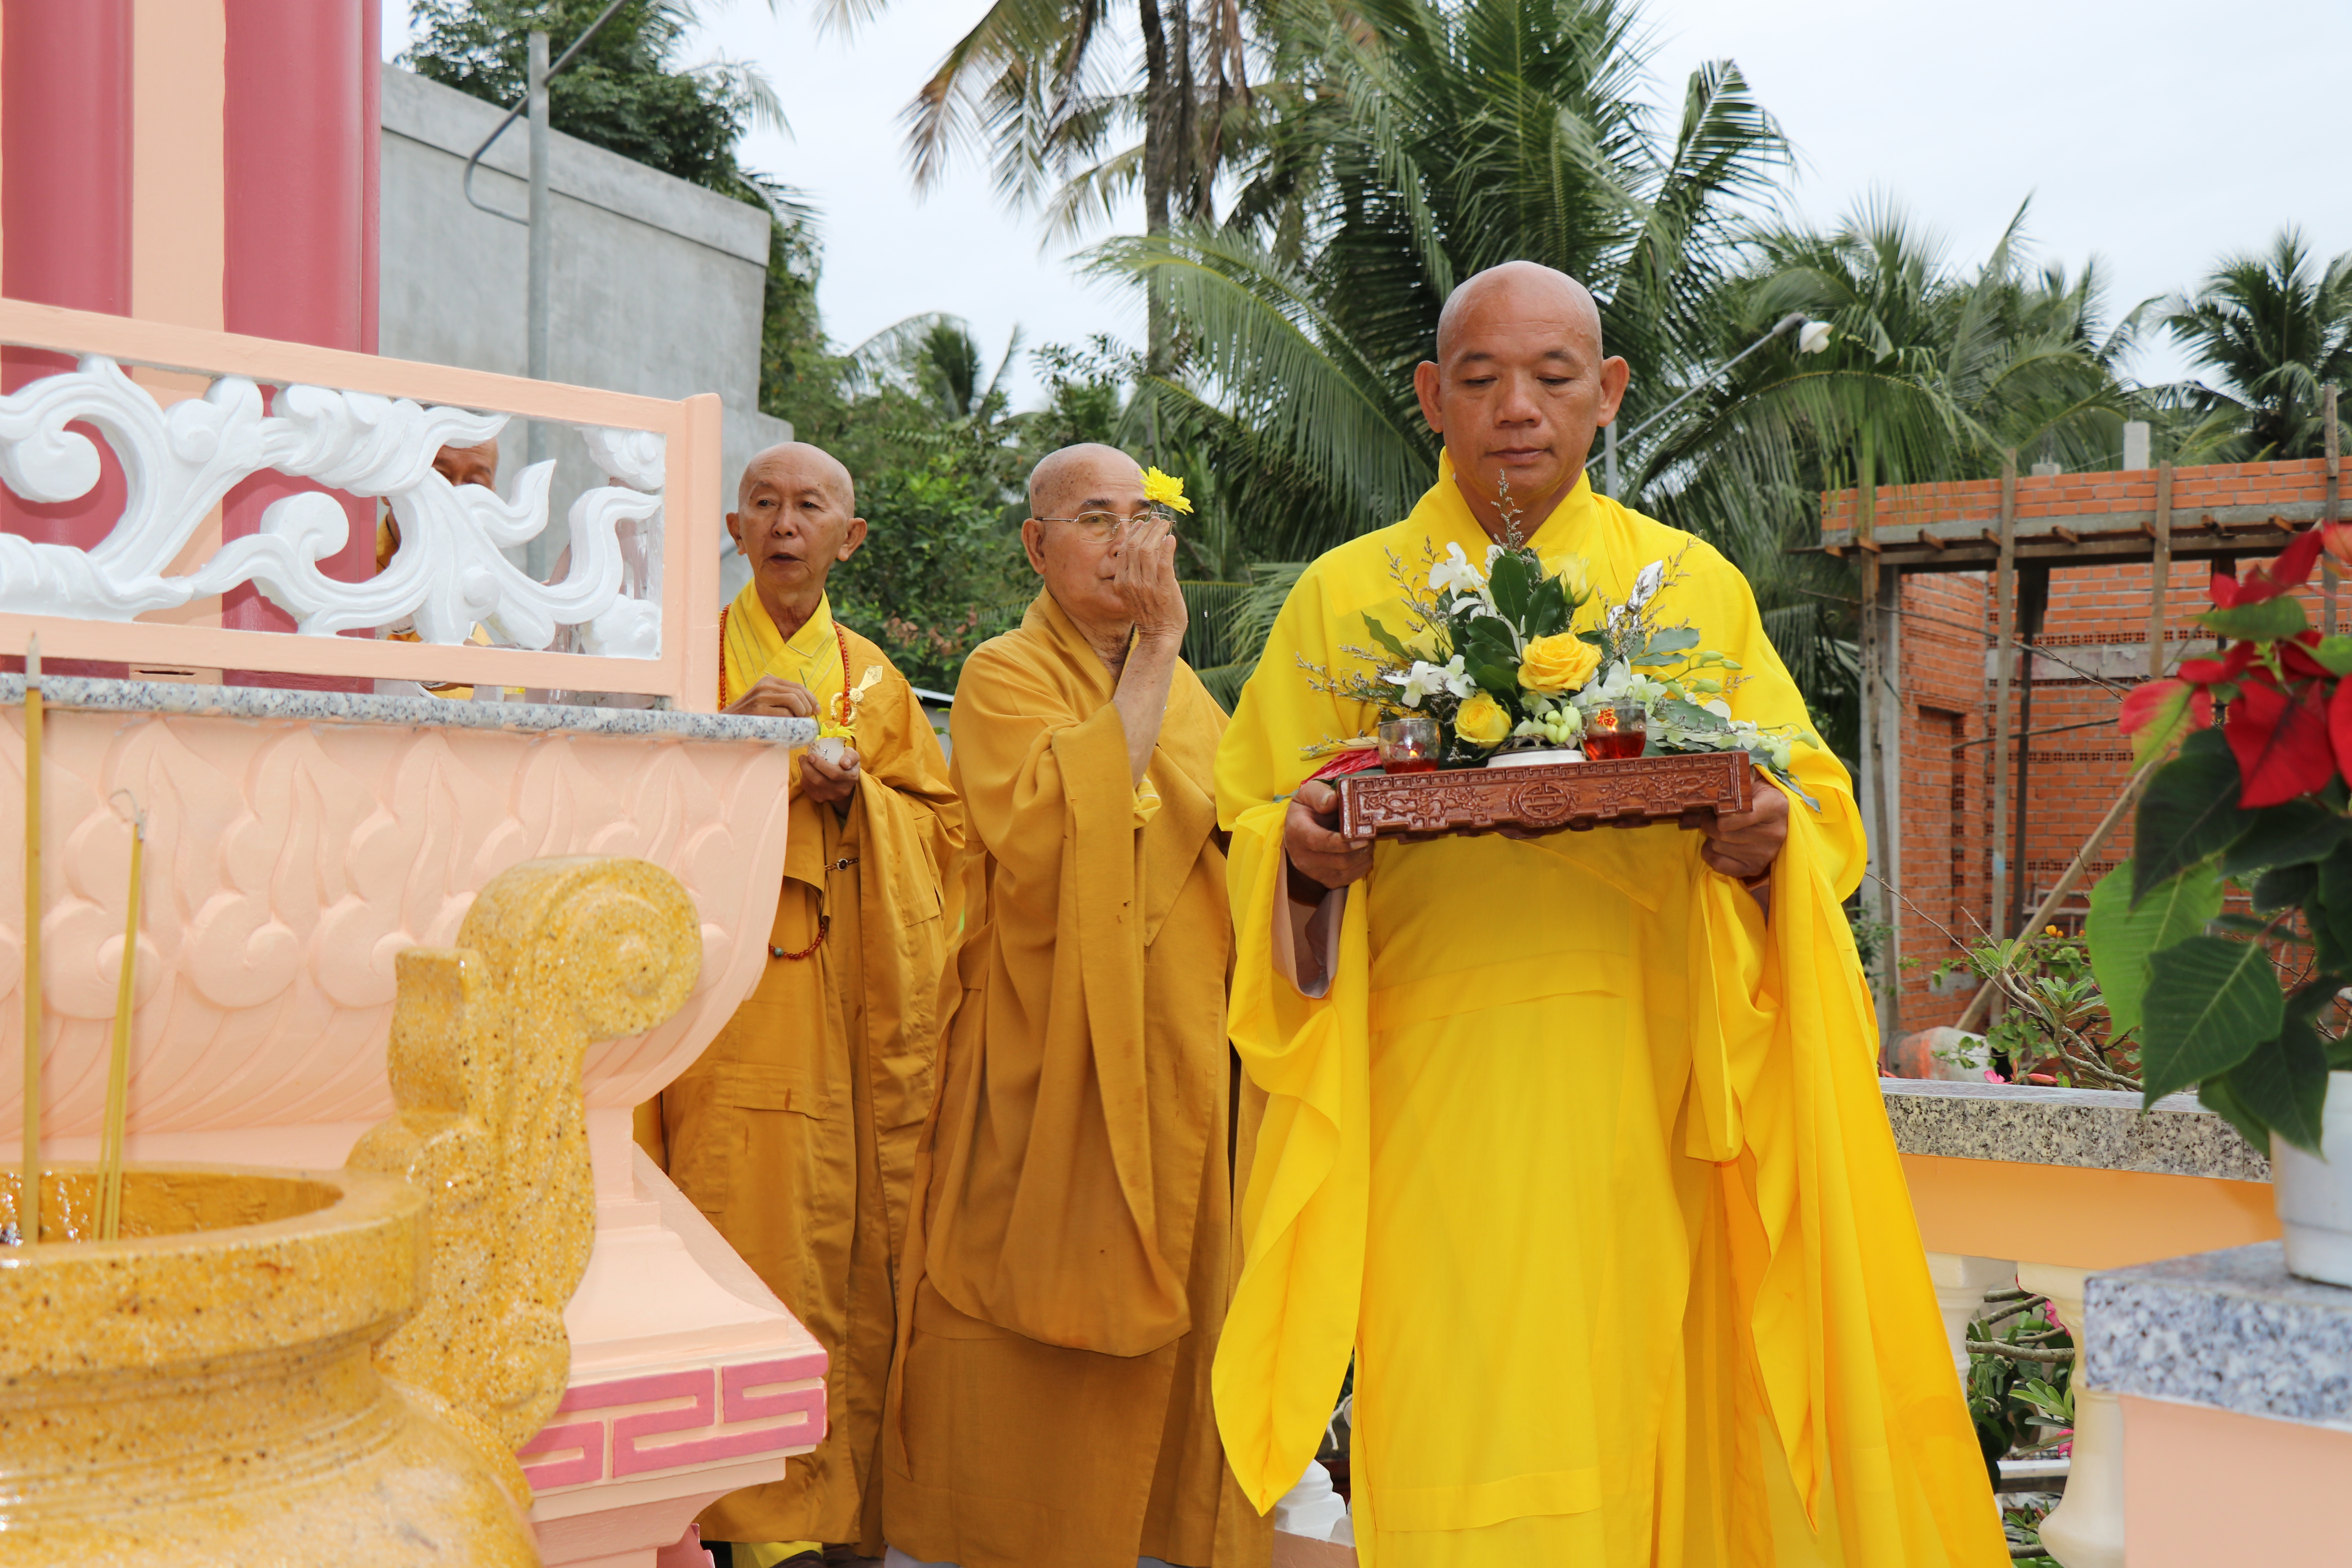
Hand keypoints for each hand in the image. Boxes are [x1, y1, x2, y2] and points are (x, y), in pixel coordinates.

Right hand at [726, 676, 817, 718]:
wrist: (727, 723)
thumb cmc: (752, 716)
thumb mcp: (767, 701)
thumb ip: (784, 700)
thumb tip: (812, 708)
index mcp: (769, 681)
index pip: (798, 686)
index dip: (811, 698)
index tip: (817, 709)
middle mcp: (765, 686)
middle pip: (798, 692)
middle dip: (809, 707)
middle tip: (809, 718)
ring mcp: (761, 697)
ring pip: (794, 700)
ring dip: (802, 713)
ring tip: (799, 721)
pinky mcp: (759, 710)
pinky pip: (785, 713)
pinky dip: (792, 721)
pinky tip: (789, 726)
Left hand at [800, 745, 859, 812]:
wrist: (845, 781)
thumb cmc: (847, 764)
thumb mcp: (853, 757)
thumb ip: (851, 757)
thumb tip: (844, 762)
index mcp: (851, 777)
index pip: (835, 773)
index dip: (821, 765)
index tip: (811, 756)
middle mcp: (842, 790)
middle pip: (820, 781)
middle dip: (808, 768)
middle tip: (803, 757)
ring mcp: (832, 796)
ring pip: (813, 785)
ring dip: (804, 772)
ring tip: (803, 762)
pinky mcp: (822, 799)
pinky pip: (809, 790)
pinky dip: (804, 780)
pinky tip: (805, 772)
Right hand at [1113, 513, 1187, 646]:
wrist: (1160, 636)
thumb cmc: (1150, 614)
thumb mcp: (1134, 594)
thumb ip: (1135, 574)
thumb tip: (1144, 550)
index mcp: (1122, 582)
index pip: (1125, 550)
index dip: (1133, 533)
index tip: (1141, 523)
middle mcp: (1132, 582)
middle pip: (1135, 546)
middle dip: (1146, 529)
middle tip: (1156, 520)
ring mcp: (1148, 585)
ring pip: (1148, 550)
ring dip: (1158, 533)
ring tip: (1165, 525)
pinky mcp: (1164, 588)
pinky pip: (1164, 562)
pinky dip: (1167, 548)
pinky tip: (1171, 539)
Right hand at [1284, 780, 1371, 895]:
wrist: (1300, 831)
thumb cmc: (1308, 809)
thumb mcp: (1309, 793)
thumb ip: (1319, 794)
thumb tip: (1332, 800)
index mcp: (1297, 831)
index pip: (1318, 842)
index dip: (1342, 843)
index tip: (1362, 838)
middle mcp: (1302, 856)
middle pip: (1338, 860)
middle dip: (1360, 849)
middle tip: (1370, 835)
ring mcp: (1313, 872)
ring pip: (1346, 870)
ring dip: (1363, 857)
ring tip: (1367, 841)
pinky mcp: (1325, 881)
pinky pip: (1349, 878)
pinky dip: (1361, 866)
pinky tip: (1362, 852)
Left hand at [1700, 779, 1787, 881]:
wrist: (1779, 817)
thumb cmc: (1760, 796)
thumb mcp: (1754, 780)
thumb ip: (1738, 777)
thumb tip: (1716, 778)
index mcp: (1775, 807)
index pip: (1736, 815)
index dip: (1719, 812)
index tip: (1716, 807)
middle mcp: (1774, 833)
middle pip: (1722, 832)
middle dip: (1709, 823)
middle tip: (1711, 816)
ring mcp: (1766, 853)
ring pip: (1718, 846)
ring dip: (1711, 837)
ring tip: (1719, 829)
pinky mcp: (1756, 868)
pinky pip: (1719, 864)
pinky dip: (1711, 853)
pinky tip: (1718, 844)